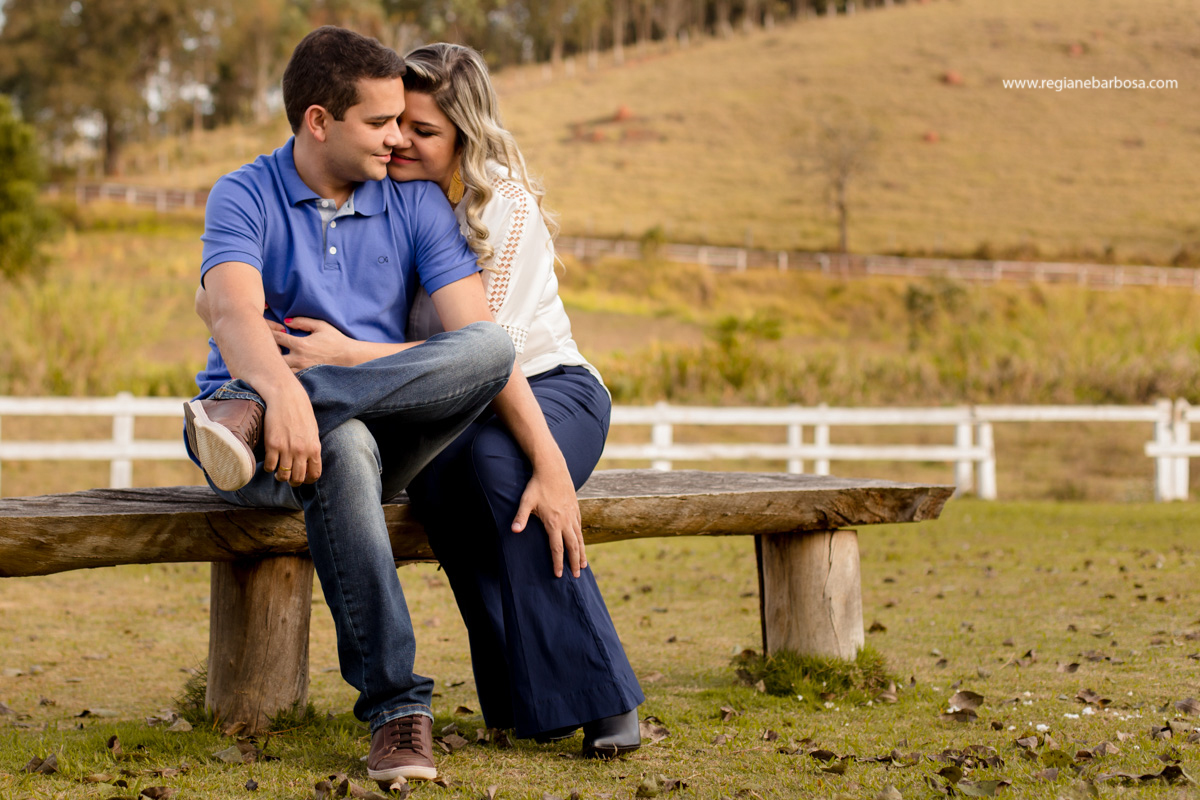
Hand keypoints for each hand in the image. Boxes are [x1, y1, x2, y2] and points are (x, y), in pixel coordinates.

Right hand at [261, 381, 321, 486]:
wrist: (286, 396)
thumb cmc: (300, 412)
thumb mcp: (312, 431)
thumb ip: (311, 447)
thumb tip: (309, 463)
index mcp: (314, 448)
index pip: (314, 474)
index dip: (308, 480)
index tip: (302, 478)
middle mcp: (302, 451)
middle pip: (298, 478)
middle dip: (292, 481)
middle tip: (288, 476)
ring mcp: (286, 449)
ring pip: (283, 476)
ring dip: (280, 476)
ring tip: (277, 471)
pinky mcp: (272, 444)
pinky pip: (269, 466)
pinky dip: (268, 467)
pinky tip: (269, 461)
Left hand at [269, 317, 356, 369]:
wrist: (349, 357)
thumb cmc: (335, 340)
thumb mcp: (321, 326)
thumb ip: (302, 321)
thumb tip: (286, 321)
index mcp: (301, 344)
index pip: (276, 337)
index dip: (267, 332)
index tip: (261, 330)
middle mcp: (299, 359)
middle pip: (272, 356)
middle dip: (266, 351)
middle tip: (262, 348)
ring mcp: (302, 370)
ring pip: (279, 370)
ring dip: (273, 363)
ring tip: (268, 359)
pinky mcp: (306, 378)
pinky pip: (289, 377)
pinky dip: (283, 373)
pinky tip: (280, 370)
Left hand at [512, 459, 586, 577]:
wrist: (552, 469)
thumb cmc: (537, 485)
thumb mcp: (526, 501)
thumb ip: (520, 517)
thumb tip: (513, 531)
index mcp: (553, 522)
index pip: (557, 548)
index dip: (558, 562)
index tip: (559, 574)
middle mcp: (565, 521)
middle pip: (573, 546)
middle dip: (575, 562)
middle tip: (576, 575)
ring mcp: (572, 514)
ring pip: (579, 538)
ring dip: (581, 553)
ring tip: (583, 565)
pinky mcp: (575, 508)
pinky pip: (579, 527)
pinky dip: (581, 539)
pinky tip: (581, 544)